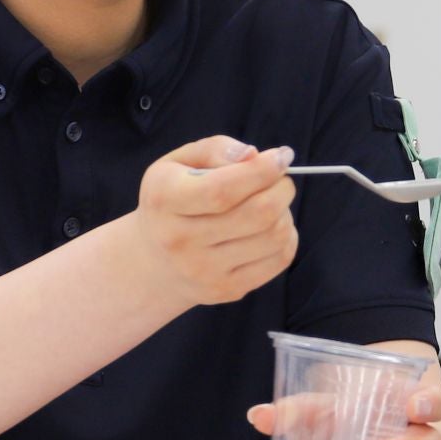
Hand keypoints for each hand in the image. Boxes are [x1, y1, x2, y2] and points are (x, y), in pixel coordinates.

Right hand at [123, 137, 297, 307]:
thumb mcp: (178, 163)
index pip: (223, 190)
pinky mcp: (226, 290)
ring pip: (275, 236)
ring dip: (285, 212)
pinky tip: (271, 228)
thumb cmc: (173, 200)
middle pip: (258, 213)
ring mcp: (204, 271)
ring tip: (271, 203)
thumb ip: (215, 149)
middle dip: (282, 188)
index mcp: (165, 200)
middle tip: (280, 180)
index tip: (282, 157)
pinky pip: (279, 259)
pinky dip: (287, 237)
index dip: (262, 171)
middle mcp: (180, 240)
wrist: (153, 261)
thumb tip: (252, 155)